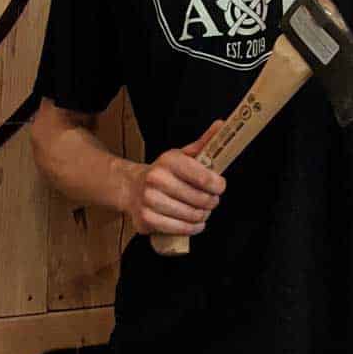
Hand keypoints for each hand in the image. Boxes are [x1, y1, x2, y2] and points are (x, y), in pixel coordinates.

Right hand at [122, 122, 225, 236]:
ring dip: (203, 216)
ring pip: (192, 216)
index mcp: (169, 161)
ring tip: (201, 211)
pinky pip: (180, 229)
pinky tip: (194, 223)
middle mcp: (157, 180)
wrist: (130, 187)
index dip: (218, 186)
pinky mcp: (146, 220)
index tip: (219, 187)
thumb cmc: (162, 172)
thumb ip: (203, 143)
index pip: (204, 178)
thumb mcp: (181, 155)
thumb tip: (221, 125)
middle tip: (210, 201)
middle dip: (212, 202)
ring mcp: (150, 201)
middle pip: (201, 200)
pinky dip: (192, 228)